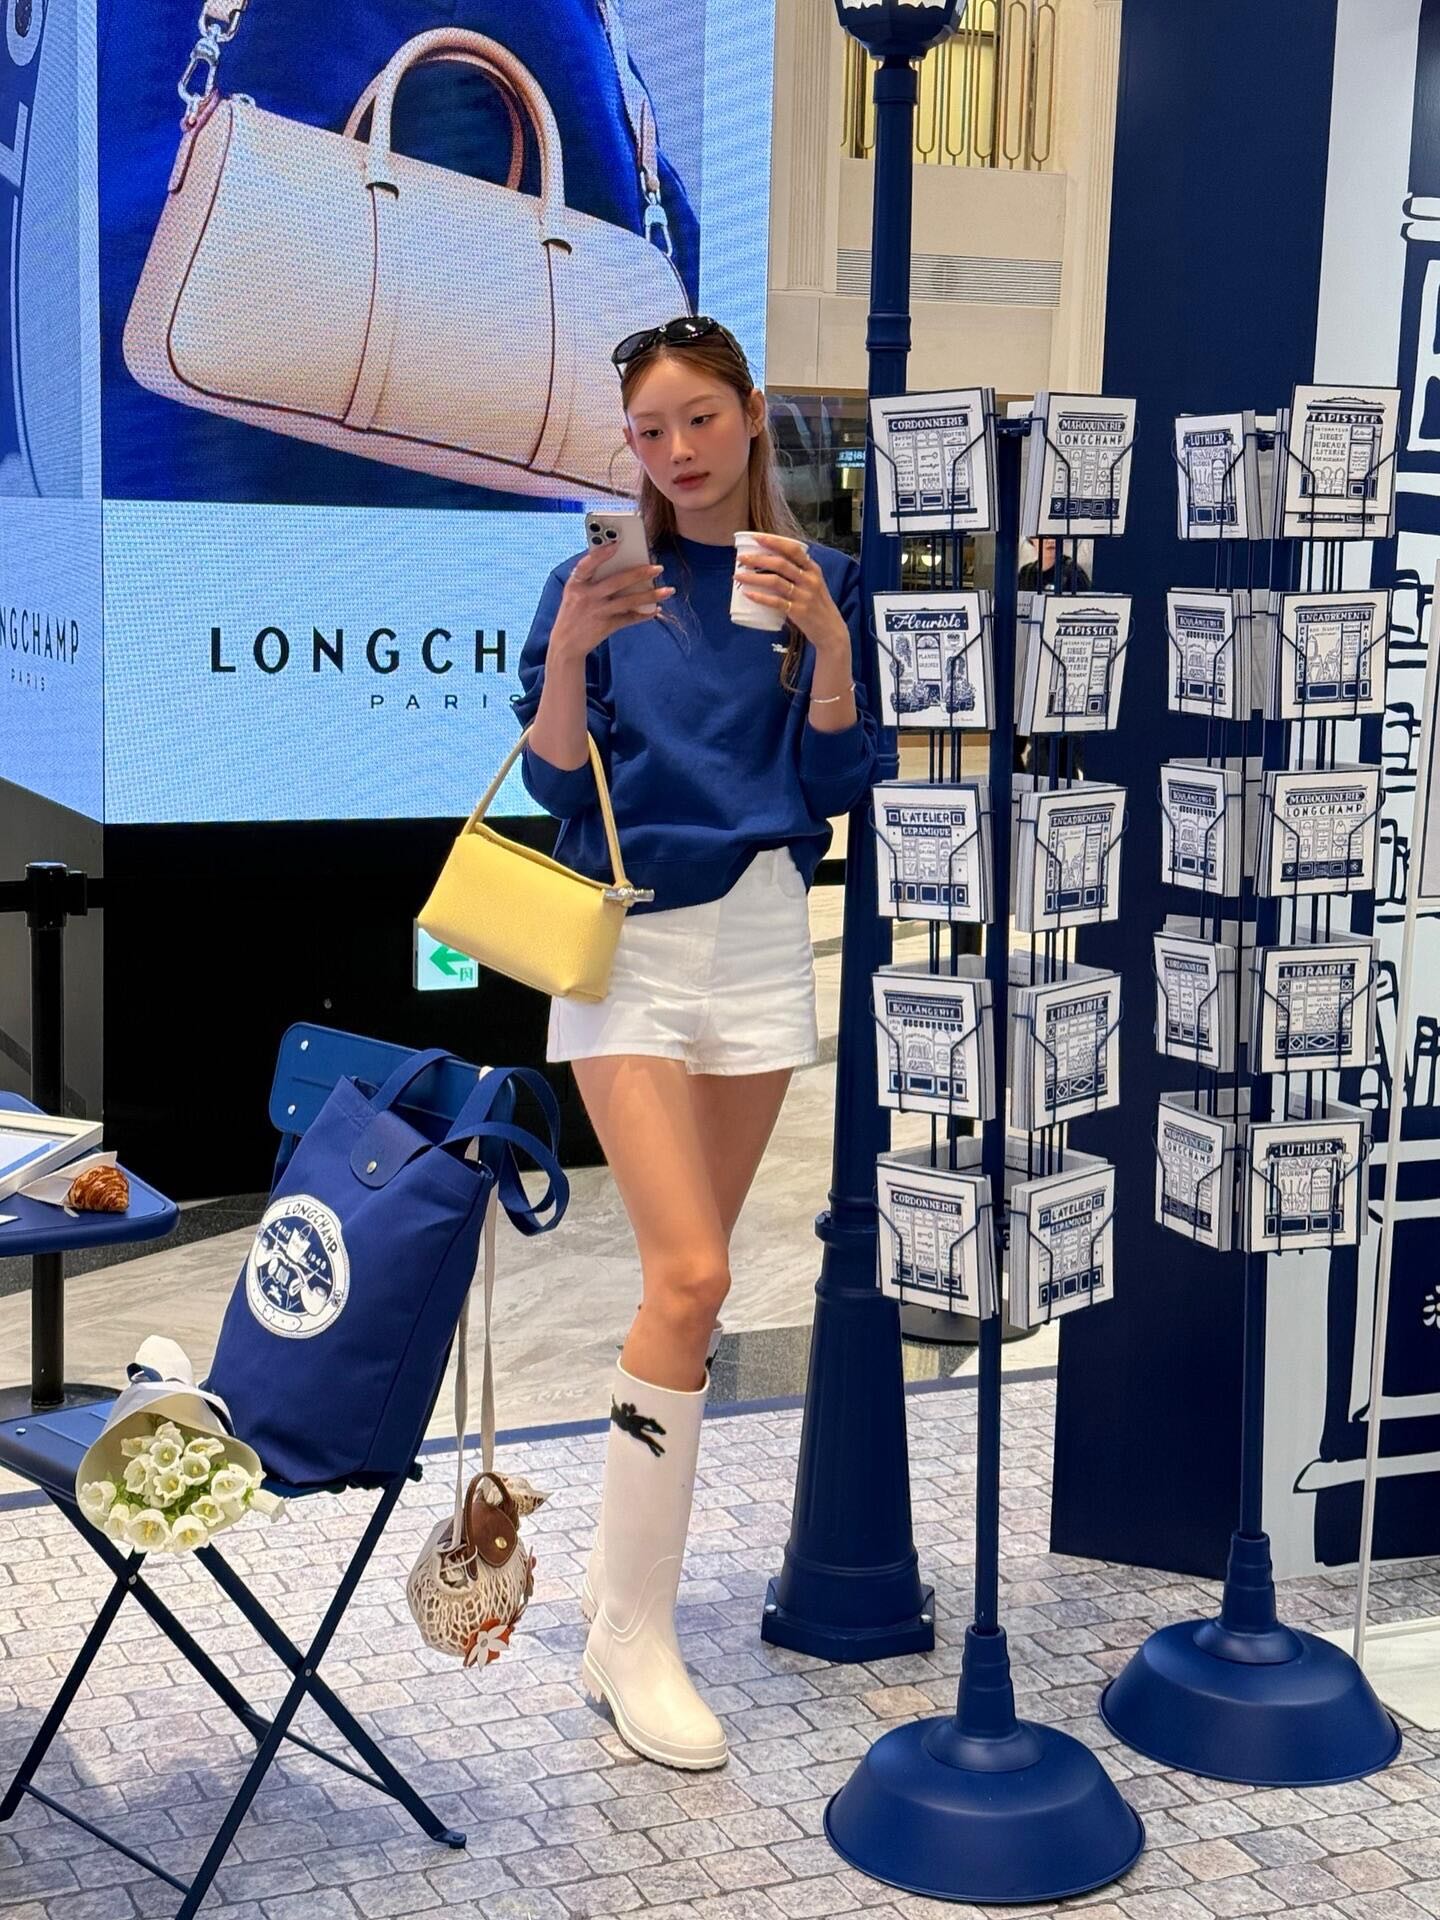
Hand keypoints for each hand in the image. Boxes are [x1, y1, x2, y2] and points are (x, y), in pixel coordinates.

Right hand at [551, 546, 674, 659]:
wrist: (566, 644)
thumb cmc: (573, 611)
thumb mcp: (574, 591)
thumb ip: (591, 578)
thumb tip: (621, 563)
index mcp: (576, 583)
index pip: (587, 564)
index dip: (601, 553)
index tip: (617, 543)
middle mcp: (586, 596)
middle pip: (616, 582)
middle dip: (639, 573)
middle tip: (658, 567)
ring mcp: (597, 612)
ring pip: (628, 601)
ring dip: (650, 595)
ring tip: (669, 590)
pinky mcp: (606, 626)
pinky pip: (629, 619)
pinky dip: (644, 615)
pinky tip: (656, 610)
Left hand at [735, 533, 848, 655]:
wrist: (831, 630)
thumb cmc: (817, 605)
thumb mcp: (813, 583)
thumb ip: (798, 572)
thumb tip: (769, 562)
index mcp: (813, 569)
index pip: (793, 549)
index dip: (774, 542)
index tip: (756, 537)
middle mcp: (809, 580)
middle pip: (781, 563)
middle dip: (758, 559)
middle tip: (741, 558)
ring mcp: (804, 596)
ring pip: (776, 581)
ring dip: (754, 577)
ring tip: (738, 576)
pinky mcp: (798, 611)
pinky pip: (776, 602)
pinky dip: (760, 597)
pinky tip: (748, 594)